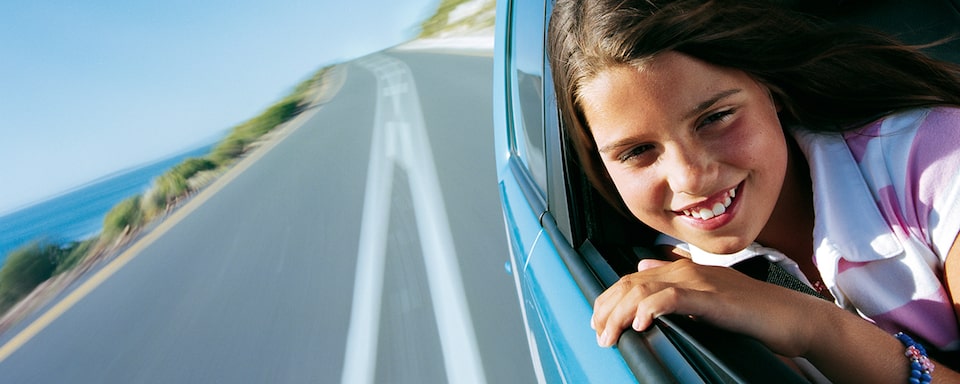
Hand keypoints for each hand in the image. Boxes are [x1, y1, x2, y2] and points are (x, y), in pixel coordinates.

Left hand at [591, 258, 824, 356]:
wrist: (790, 316)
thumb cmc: (751, 309)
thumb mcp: (705, 291)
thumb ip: (673, 280)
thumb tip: (642, 267)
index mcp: (680, 269)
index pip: (631, 280)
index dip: (609, 300)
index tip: (597, 323)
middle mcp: (685, 270)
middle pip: (630, 285)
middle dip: (608, 310)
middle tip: (599, 334)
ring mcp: (699, 281)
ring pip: (644, 291)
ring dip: (621, 314)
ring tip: (611, 334)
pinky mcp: (712, 298)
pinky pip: (673, 298)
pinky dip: (652, 309)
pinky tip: (641, 324)